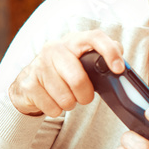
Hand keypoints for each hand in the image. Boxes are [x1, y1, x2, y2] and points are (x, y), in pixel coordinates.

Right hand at [8, 30, 124, 116]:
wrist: (28, 83)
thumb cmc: (62, 72)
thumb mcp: (81, 61)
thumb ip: (100, 59)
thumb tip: (121, 63)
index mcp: (73, 41)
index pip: (95, 38)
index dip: (109, 52)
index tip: (118, 69)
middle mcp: (54, 49)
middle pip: (78, 79)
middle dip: (85, 95)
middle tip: (84, 97)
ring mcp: (38, 66)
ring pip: (65, 98)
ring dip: (69, 104)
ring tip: (65, 98)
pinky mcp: (28, 84)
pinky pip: (52, 107)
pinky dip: (56, 110)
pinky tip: (52, 101)